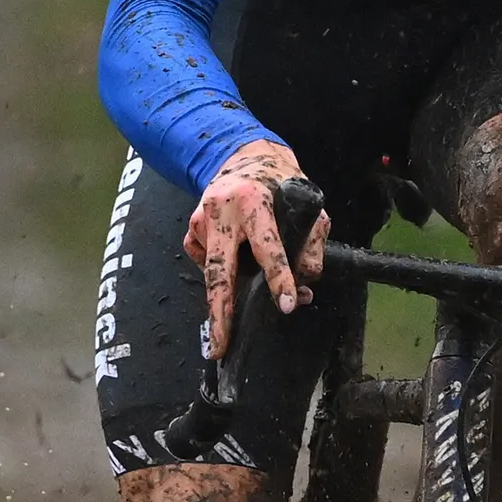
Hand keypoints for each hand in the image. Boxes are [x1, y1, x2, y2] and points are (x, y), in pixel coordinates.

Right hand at [184, 139, 327, 358]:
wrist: (244, 157)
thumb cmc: (281, 184)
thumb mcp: (308, 207)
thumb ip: (310, 245)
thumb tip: (305, 286)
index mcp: (254, 201)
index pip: (267, 247)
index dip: (279, 278)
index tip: (288, 304)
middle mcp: (220, 211)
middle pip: (219, 272)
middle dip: (221, 312)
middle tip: (221, 345)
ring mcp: (201, 221)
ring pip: (213, 272)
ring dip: (230, 291)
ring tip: (243, 295)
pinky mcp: (191, 229)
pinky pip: (203, 263)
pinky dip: (220, 270)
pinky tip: (234, 257)